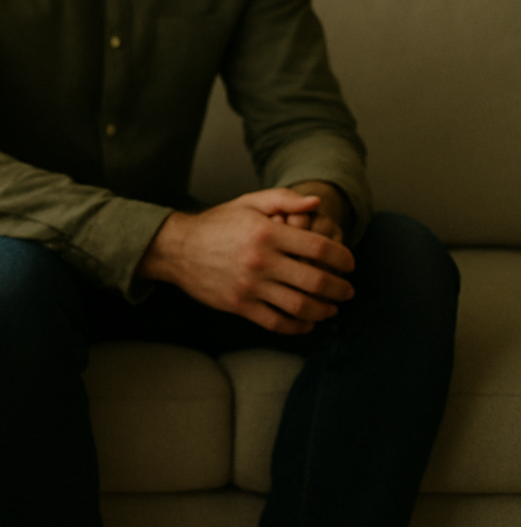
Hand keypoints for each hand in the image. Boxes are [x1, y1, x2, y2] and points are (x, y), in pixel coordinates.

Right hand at [138, 188, 355, 334]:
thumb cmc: (217, 224)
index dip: (343, 257)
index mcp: (267, 232)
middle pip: (316, 280)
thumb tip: (317, 204)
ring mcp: (251, 285)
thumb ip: (284, 200)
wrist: (177, 248)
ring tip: (332, 307)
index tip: (349, 263)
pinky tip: (307, 322)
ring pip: (301, 306)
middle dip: (340, 288)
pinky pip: (277, 322)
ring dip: (324, 310)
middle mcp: (262, 260)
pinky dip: (298, 326)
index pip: (320, 247)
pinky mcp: (240, 305)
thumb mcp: (248, 203)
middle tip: (347, 290)